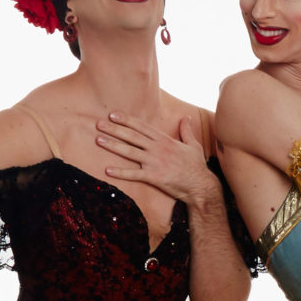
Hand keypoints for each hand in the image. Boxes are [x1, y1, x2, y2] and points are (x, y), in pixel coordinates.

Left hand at [97, 114, 211, 199]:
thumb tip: (187, 117)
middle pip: (132, 136)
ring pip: (130, 151)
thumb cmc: (197, 167)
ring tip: (98, 140)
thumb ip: (187, 131)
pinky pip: (134, 174)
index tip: (113, 115)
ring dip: (113, 145)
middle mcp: (158, 149)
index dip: (127, 120)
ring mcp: (155, 162)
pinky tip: (107, 170)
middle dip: (115, 129)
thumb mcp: (193, 145)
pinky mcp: (155, 177)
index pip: (142, 127)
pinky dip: (120, 172)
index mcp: (165, 140)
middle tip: (98, 124)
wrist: (201, 186)